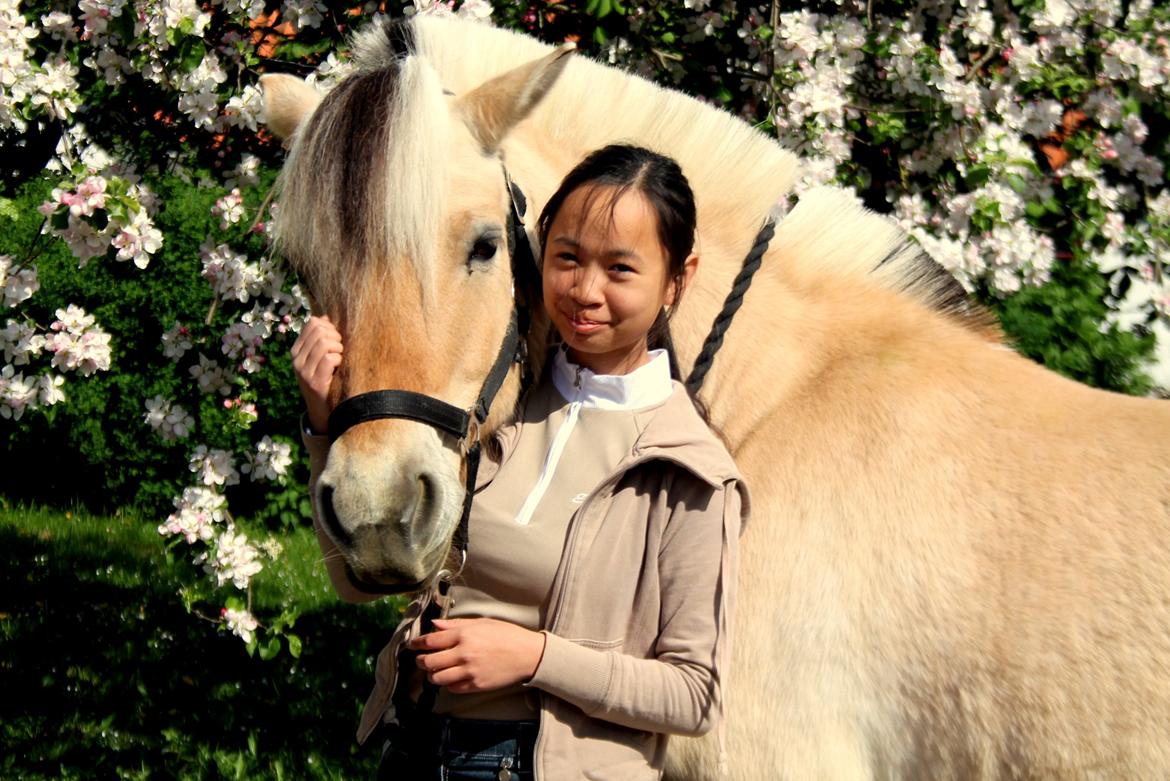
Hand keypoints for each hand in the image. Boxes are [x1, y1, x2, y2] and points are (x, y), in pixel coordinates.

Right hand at [290, 315, 342, 433]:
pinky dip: (339, 360)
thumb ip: (320, 339)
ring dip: (339, 349)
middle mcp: (296, 360)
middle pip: (320, 330)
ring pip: (325, 343)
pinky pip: (329, 358)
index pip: (312, 323)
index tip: (336, 339)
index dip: (330, 326)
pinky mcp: (315, 382)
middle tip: (341, 351)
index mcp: (296, 351)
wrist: (322, 411)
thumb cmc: (327, 380)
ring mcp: (304, 371)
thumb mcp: (319, 358)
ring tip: (340, 359)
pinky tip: (340, 368)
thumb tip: (324, 317)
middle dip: (336, 337)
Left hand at [407, 618, 546, 693]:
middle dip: (421, 661)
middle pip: (429, 662)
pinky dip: (448, 683)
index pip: (431, 640)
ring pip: (437, 678)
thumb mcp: (481, 623)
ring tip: (435, 671)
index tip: (412, 645)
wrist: (527, 654)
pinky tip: (451, 677)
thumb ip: (455, 625)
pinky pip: (452, 688)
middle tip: (422, 660)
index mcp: (464, 635)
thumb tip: (434, 624)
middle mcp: (464, 653)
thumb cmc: (506, 635)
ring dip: (432, 675)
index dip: (417, 643)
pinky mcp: (476, 685)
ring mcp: (469, 671)